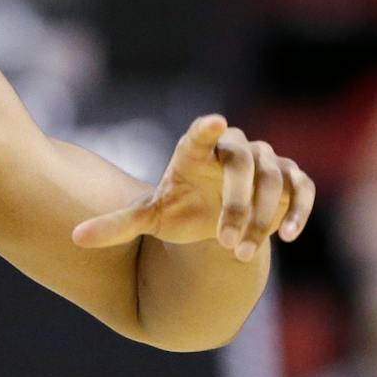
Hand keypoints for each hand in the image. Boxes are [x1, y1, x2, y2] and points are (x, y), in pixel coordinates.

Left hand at [70, 115, 315, 261]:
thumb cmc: (179, 210)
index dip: (206, 129)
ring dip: (262, 216)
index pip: (200, 135)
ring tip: (241, 254)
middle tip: (224, 243)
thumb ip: (116, 226)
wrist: (215, 220)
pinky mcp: (290, 180)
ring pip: (273, 179)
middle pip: (243, 164)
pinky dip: (298, 210)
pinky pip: (301, 188)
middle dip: (236, 205)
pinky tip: (288, 235)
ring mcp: (265, 163)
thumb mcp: (149, 219)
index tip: (213, 123)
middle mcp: (233, 151)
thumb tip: (74, 239)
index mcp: (195, 153)